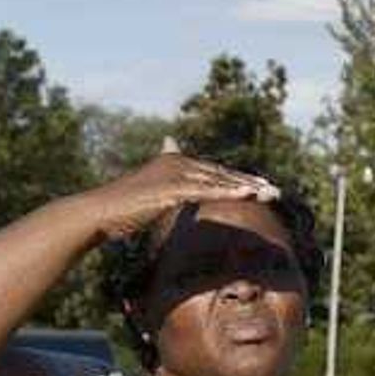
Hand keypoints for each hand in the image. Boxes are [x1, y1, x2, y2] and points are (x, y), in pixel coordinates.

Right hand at [76, 146, 280, 244]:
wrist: (99, 213)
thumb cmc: (120, 210)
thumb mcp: (147, 197)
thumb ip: (163, 192)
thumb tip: (164, 200)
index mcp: (173, 163)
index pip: (213, 172)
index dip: (237, 179)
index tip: (260, 187)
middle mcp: (177, 162)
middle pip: (221, 173)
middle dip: (249, 182)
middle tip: (275, 190)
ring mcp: (175, 174)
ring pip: (219, 181)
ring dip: (248, 187)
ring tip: (271, 193)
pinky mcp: (172, 189)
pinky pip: (208, 191)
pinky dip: (230, 192)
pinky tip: (250, 195)